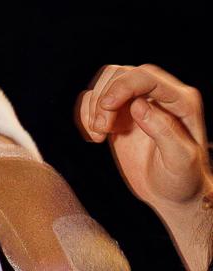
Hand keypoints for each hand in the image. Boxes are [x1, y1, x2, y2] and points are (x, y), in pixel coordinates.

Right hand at [78, 64, 208, 217]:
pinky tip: (94, 136)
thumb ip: (165, 131)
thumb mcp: (181, 160)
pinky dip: (85, 114)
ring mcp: (138, 102)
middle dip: (104, 99)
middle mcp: (160, 95)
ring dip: (93, 107)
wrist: (173, 196)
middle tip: (102, 131)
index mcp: (181, 101)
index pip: (146, 76)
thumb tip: (139, 106)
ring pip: (105, 82)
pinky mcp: (120, 114)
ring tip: (99, 135)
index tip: (106, 108)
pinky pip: (94, 99)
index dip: (122, 87)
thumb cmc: (184, 180)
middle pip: (121, 74)